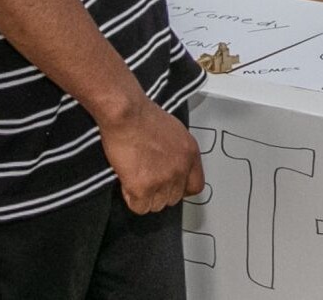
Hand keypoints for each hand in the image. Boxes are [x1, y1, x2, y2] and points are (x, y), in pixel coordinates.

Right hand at [98, 98, 204, 214]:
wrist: (127, 115)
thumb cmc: (144, 118)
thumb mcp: (175, 133)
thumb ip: (177, 154)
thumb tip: (171, 167)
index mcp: (191, 154)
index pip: (195, 186)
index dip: (180, 188)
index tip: (170, 186)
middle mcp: (181, 169)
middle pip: (173, 199)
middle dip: (159, 192)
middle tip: (146, 178)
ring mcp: (164, 180)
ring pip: (156, 205)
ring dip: (144, 196)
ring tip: (135, 176)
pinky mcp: (144, 188)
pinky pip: (139, 207)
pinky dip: (131, 198)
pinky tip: (127, 181)